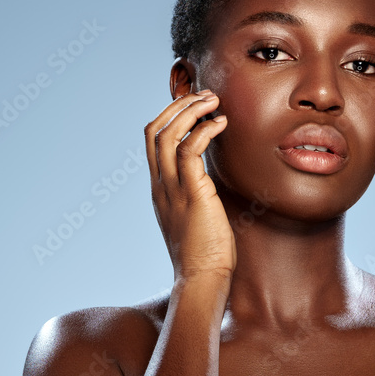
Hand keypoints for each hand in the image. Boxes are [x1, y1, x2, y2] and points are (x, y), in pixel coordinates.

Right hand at [144, 92, 236, 282]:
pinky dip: (203, 130)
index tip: (195, 107)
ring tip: (213, 101)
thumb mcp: (196, 218)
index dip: (170, 117)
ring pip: (166, 134)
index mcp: (160, 190)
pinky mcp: (191, 193)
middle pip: (153, 131)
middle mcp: (160, 186)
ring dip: (190, 111)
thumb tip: (212, 182)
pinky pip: (188, 150)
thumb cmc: (206, 254)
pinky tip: (221, 124)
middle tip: (205, 96)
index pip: (152, 142)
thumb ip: (197, 196)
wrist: (202, 279)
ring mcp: (172, 189)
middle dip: (177, 106)